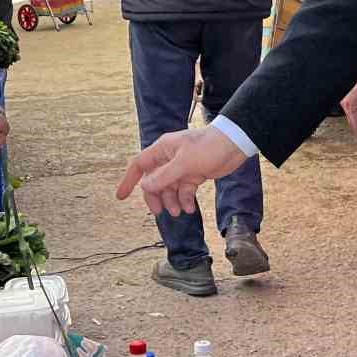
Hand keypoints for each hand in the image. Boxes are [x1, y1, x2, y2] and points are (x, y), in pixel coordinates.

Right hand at [117, 127, 247, 217]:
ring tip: (179, 211)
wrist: (235, 144)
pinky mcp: (194, 174)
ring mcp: (182, 167)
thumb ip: (164, 176)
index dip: (129, 180)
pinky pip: (184, 190)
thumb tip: (145, 187)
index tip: (121, 197)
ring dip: (172, 200)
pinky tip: (189, 208)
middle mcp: (169, 158)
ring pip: (169, 188)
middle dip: (156, 197)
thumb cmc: (209, 147)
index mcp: (162, 150)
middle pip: (154, 181)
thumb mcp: (184, 163)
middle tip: (160, 212)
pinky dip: (185, 200)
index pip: (139, 165)